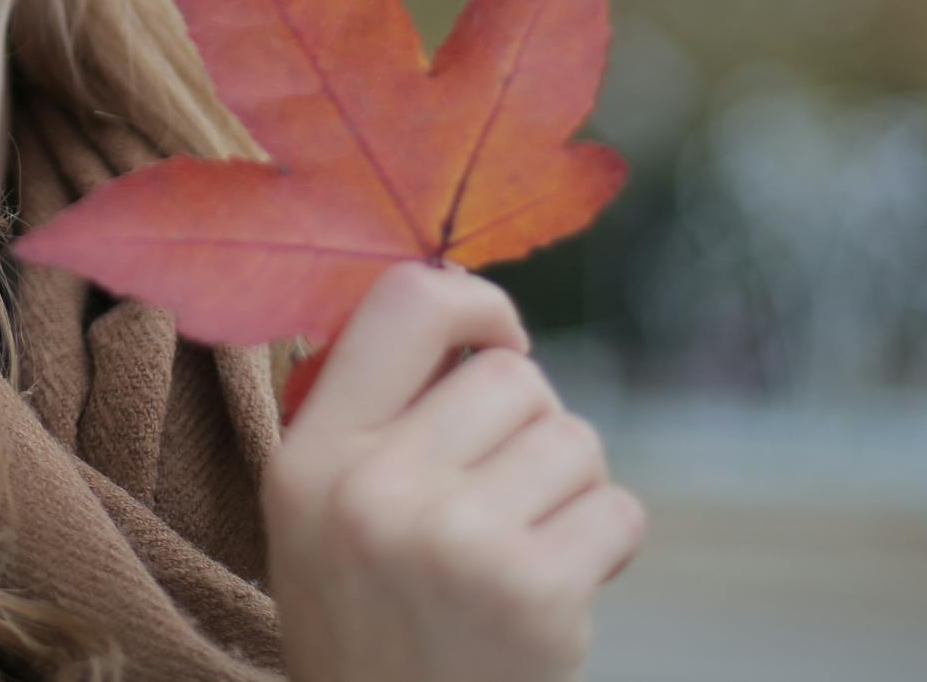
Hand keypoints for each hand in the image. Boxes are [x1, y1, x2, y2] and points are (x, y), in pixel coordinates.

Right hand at [260, 260, 645, 681]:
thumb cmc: (371, 623)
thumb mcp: (320, 517)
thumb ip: (375, 417)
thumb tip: (470, 313)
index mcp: (307, 458)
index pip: (404, 302)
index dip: (473, 303)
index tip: (495, 342)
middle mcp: (372, 490)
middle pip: (512, 374)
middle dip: (530, 425)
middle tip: (504, 495)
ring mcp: (455, 542)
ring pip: (573, 437)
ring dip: (571, 487)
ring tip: (527, 546)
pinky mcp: (534, 594)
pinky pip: (618, 509)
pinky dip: (606, 544)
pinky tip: (560, 590)